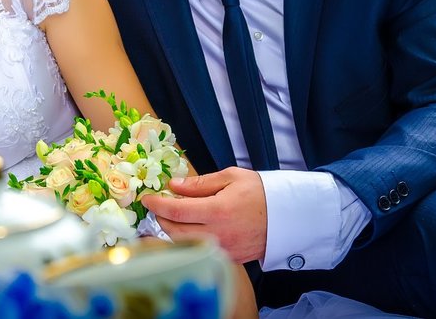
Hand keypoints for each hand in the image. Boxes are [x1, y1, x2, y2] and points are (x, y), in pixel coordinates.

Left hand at [140, 167, 267, 263]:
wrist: (287, 216)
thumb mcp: (230, 177)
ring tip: (174, 215)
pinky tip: (190, 227)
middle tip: (159, 205)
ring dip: (172, 230)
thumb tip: (174, 186)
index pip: (176, 211)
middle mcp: (218, 233)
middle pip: (174, 231)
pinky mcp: (228, 258)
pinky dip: (188, 240)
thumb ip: (200, 183)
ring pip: (184, 244)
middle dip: (161, 218)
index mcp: (217, 210)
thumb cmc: (259, 192)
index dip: (157, 205)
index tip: (147, 199)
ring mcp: (222, 249)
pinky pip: (199, 250)